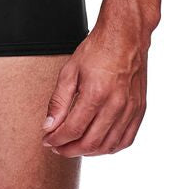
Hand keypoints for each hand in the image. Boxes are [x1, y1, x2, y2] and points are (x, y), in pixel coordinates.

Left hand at [40, 22, 148, 156]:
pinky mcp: (140, 109)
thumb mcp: (70, 70)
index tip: (48, 140)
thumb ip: (58, 101)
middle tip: (57, 147)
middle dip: (69, 150)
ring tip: (74, 147)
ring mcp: (130, 109)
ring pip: (108, 146)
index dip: (57, 139)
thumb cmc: (97, 49)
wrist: (125, 36)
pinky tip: (98, 145)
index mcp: (96, 93)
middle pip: (90, 143)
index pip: (73, 129)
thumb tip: (49, 125)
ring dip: (88, 152)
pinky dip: (110, 148)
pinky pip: (126, 140)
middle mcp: (116, 104)